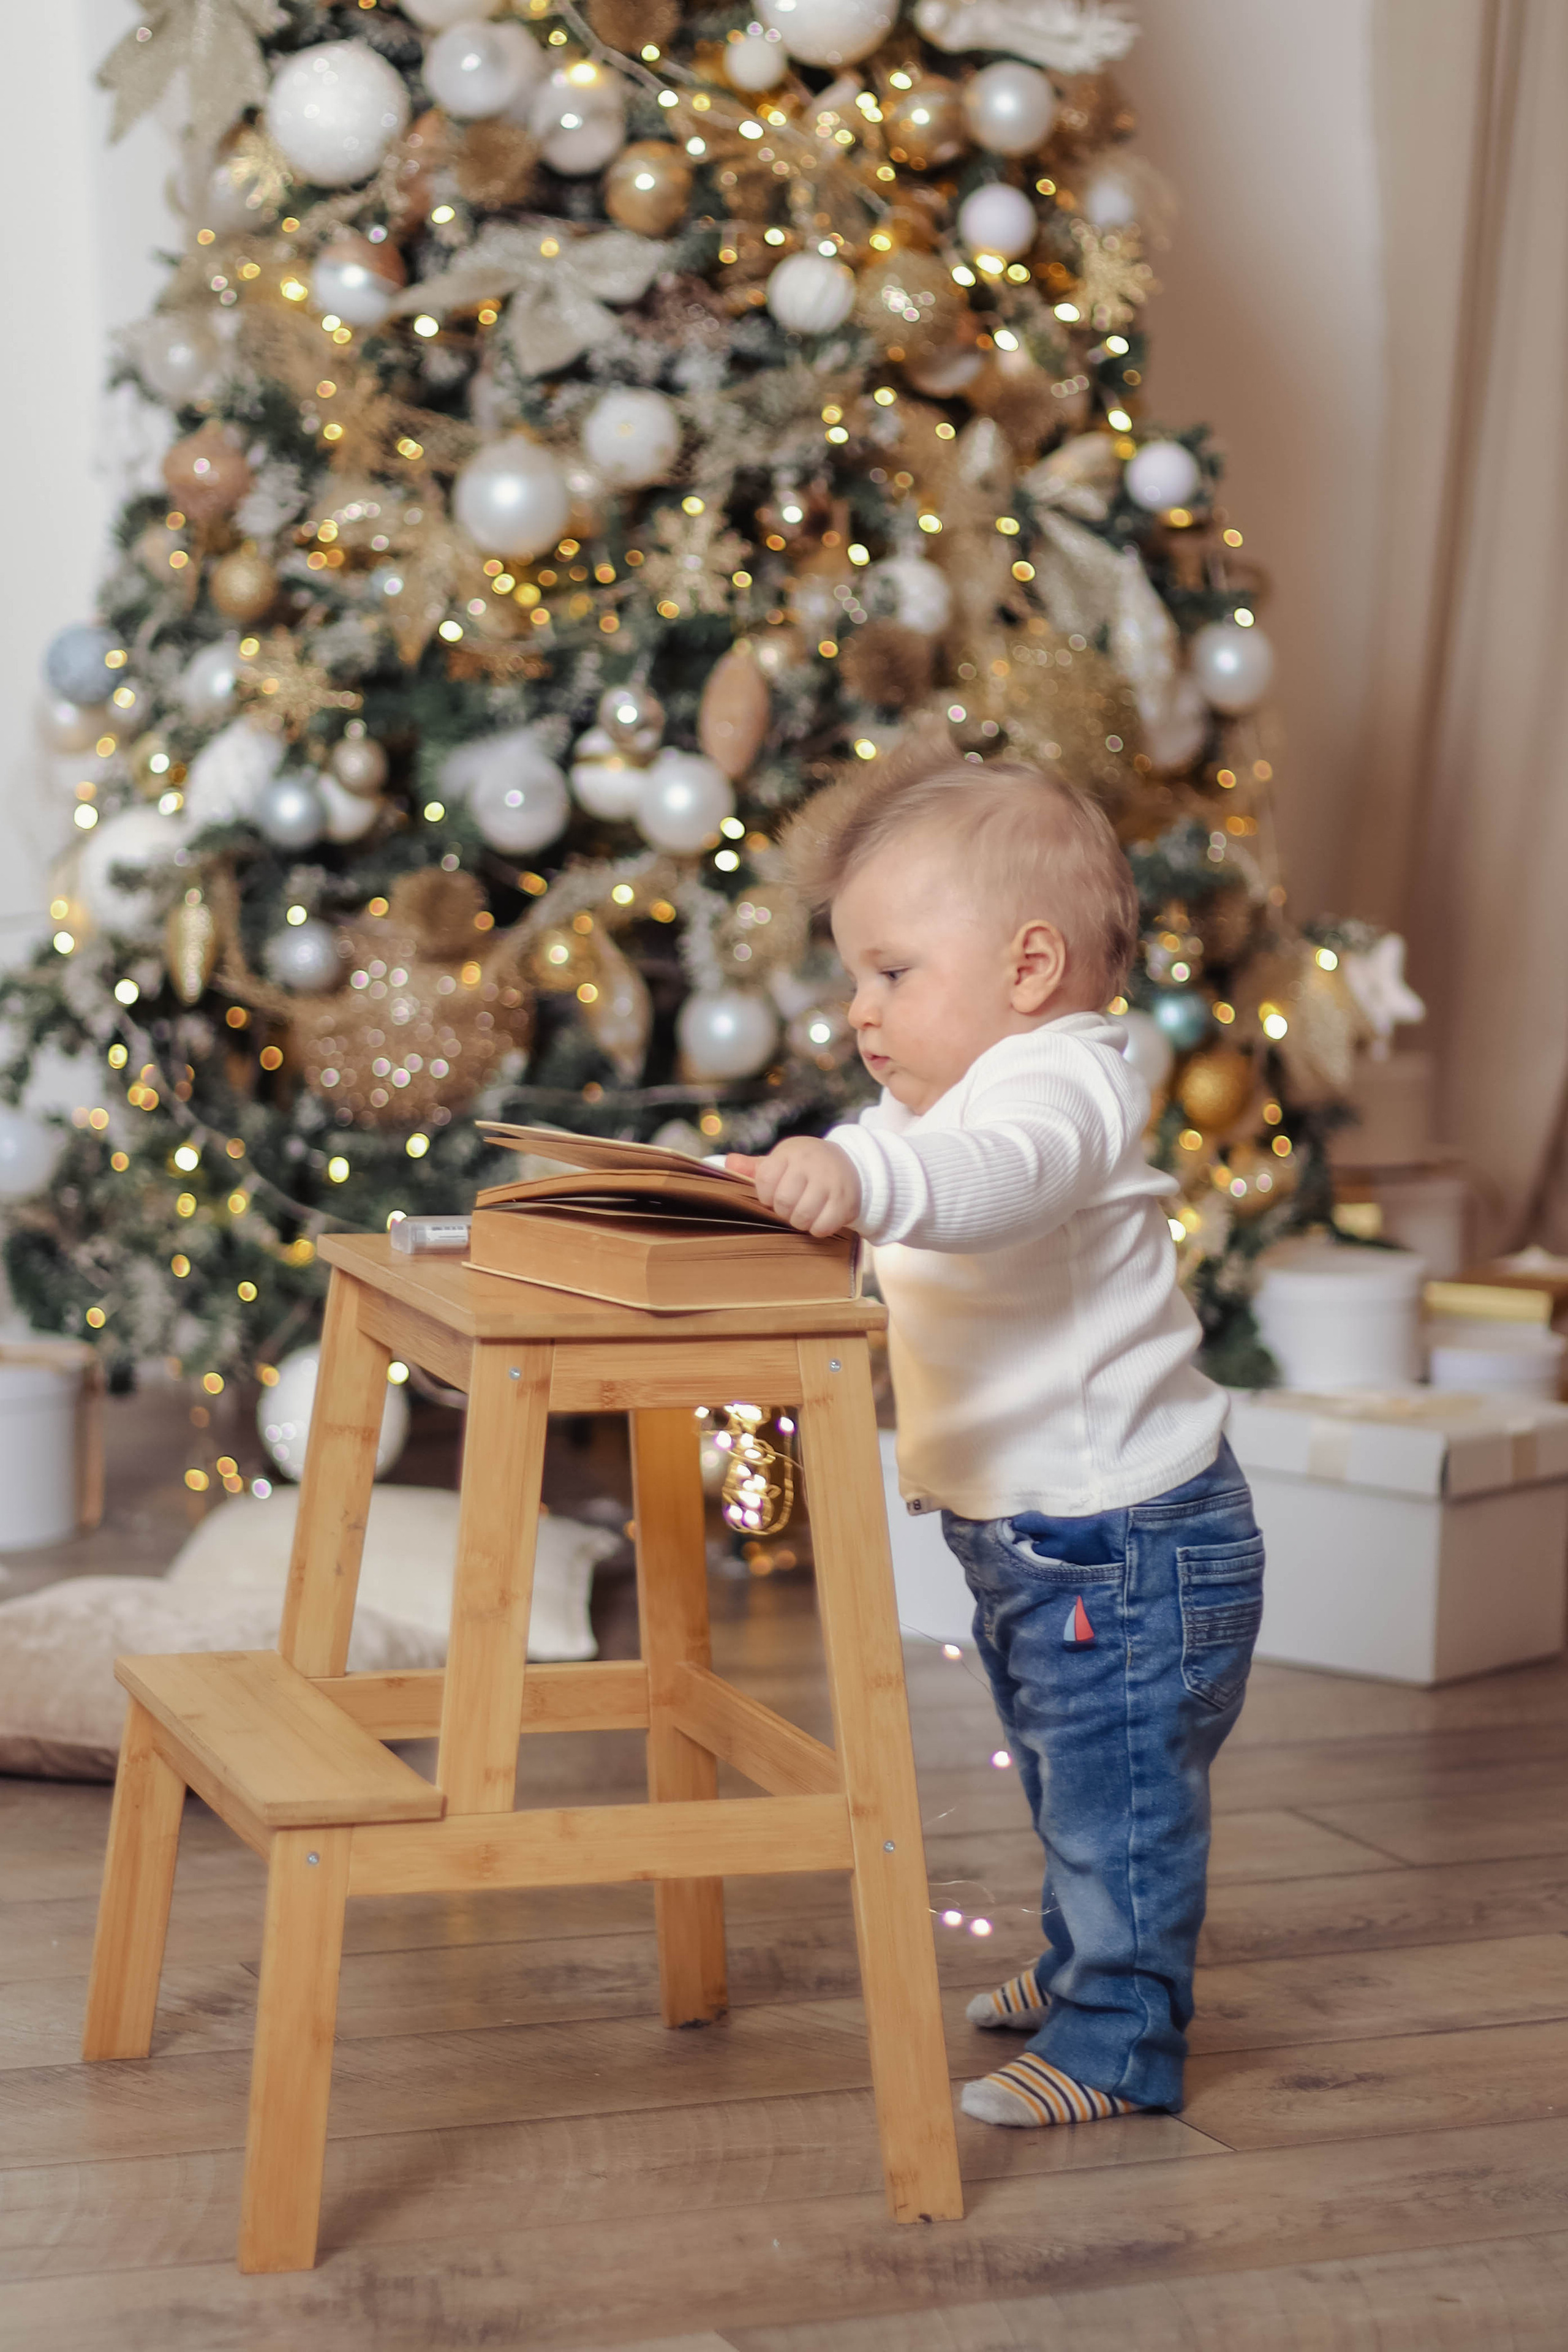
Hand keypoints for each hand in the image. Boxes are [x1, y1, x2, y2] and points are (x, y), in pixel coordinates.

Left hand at [725, 1138, 861, 1236]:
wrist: (849, 1164)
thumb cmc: (805, 1166)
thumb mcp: (781, 1161)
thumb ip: (754, 1167)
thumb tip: (728, 1163)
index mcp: (791, 1153)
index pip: (765, 1179)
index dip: (765, 1195)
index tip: (772, 1195)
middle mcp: (811, 1164)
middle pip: (784, 1201)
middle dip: (783, 1211)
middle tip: (789, 1207)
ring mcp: (831, 1182)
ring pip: (802, 1216)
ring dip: (799, 1222)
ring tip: (802, 1213)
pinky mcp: (845, 1201)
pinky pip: (822, 1227)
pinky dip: (817, 1229)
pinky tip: (818, 1219)